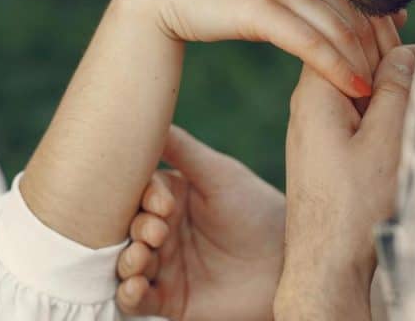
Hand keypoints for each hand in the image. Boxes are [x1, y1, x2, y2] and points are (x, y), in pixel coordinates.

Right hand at [115, 126, 284, 319]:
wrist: (289, 263)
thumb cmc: (257, 210)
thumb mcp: (219, 173)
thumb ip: (181, 148)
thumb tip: (146, 113)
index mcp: (169, 198)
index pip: (137, 194)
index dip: (143, 199)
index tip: (164, 205)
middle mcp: (161, 231)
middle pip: (126, 229)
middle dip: (134, 230)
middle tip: (154, 234)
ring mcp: (164, 267)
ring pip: (126, 264)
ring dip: (126, 261)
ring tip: (140, 259)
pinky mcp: (170, 300)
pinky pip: (136, 300)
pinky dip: (128, 295)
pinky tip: (135, 287)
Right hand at [118, 0, 403, 98]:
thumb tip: (329, 7)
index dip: (386, 26)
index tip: (403, 57)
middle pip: (359, 12)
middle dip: (384, 50)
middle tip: (404, 86)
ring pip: (341, 28)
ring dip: (368, 64)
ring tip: (387, 96)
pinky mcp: (259, 7)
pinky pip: (311, 42)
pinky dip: (338, 67)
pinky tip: (357, 89)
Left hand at [275, 46, 414, 320]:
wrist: (326, 261)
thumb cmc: (355, 205)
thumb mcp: (387, 139)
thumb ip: (398, 87)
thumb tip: (410, 47)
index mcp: (317, 90)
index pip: (344, 31)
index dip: (378, 23)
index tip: (405, 21)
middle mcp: (307, 102)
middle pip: (347, 53)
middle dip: (382, 46)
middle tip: (412, 45)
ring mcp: (313, 124)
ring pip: (352, 81)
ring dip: (383, 76)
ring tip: (410, 78)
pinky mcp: (323, 145)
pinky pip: (351, 108)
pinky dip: (375, 102)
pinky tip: (395, 111)